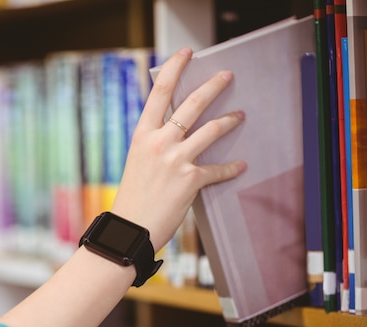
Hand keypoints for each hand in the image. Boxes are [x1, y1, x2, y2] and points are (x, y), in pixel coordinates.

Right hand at [111, 47, 246, 249]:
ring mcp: (175, 159)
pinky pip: (217, 169)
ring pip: (210, 130)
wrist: (131, 227)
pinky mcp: (190, 179)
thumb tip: (179, 129)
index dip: (174, 68)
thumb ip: (156, 142)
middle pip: (191, 104)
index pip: (159, 92)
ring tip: (240, 115)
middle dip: (213, 86)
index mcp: (142, 135)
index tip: (186, 53)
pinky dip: (230, 168)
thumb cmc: (133, 196)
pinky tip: (240, 165)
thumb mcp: (138, 160)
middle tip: (227, 76)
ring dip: (229, 120)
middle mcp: (158, 142)